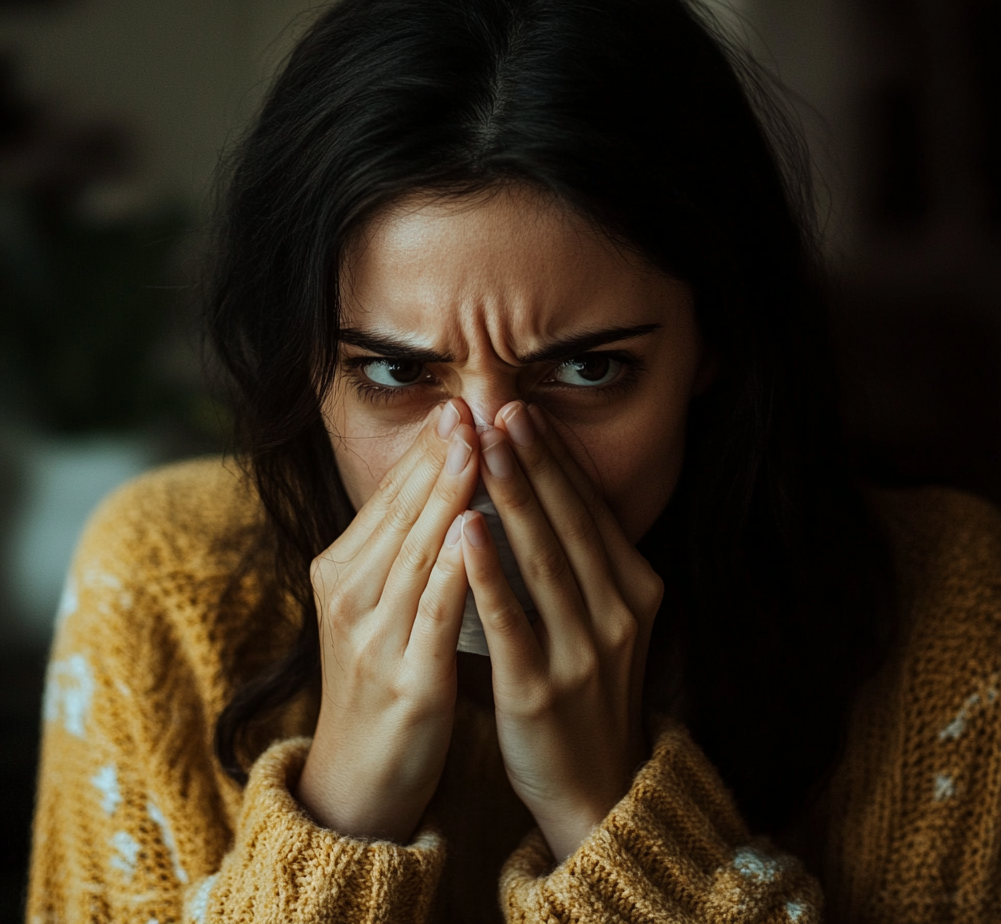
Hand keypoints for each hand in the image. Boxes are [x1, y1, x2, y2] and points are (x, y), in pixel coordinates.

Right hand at [297, 398, 478, 843]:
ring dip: (447, 494)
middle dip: (438, 455)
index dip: (425, 450)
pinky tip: (477, 530)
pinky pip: (433, 610)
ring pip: (416, 549)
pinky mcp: (406, 677)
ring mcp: (374, 636)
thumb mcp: (377, 606)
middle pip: (401, 512)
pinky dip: (454, 567)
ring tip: (477, 446)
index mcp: (342, 572)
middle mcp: (350, 595)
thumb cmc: (380, 680)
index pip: (388, 497)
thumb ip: (402, 548)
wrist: (360, 777)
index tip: (458, 406)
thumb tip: (440, 485)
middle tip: (470, 404)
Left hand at [461, 402, 663, 861]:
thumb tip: (543, 488)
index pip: (589, 508)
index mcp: (634, 588)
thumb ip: (581, 559)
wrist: (597, 788)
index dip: (556, 458)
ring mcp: (583, 651)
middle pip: (569, 522)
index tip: (523, 410)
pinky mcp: (540, 689)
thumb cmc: (587, 691)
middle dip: (534, 461)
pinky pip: (511, 620)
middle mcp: (618, 612)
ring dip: (515, 497)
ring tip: (484, 446)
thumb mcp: (604, 619)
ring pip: (544, 559)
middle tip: (503, 408)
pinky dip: (488, 571)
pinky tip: (466, 529)